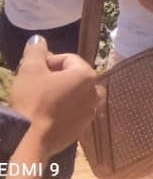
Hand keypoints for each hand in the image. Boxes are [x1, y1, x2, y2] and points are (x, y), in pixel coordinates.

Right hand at [9, 36, 101, 159]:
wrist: (31, 139)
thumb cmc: (33, 100)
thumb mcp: (30, 70)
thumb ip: (36, 51)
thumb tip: (38, 39)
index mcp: (87, 75)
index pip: (68, 59)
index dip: (48, 61)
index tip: (32, 68)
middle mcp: (95, 92)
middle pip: (74, 76)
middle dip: (55, 76)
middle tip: (35, 81)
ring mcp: (91, 112)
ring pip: (75, 94)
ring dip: (60, 92)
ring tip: (40, 96)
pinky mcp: (82, 128)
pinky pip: (73, 111)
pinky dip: (62, 108)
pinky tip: (46, 112)